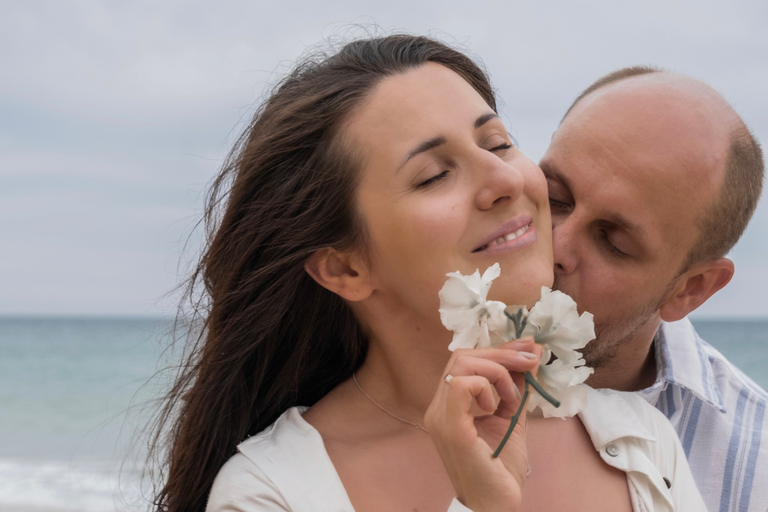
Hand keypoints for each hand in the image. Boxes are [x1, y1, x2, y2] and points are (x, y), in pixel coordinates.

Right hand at [424, 338, 541, 511]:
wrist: (495, 506)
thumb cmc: (500, 469)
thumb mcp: (512, 418)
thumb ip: (517, 388)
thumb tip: (531, 352)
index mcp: (449, 405)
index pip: (465, 361)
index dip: (498, 350)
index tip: (528, 349)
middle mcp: (438, 408)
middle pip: (461, 356)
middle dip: (501, 353)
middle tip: (530, 360)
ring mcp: (441, 417)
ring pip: (461, 364)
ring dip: (496, 371)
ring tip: (511, 397)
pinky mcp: (452, 428)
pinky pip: (461, 386)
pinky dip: (486, 386)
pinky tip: (497, 407)